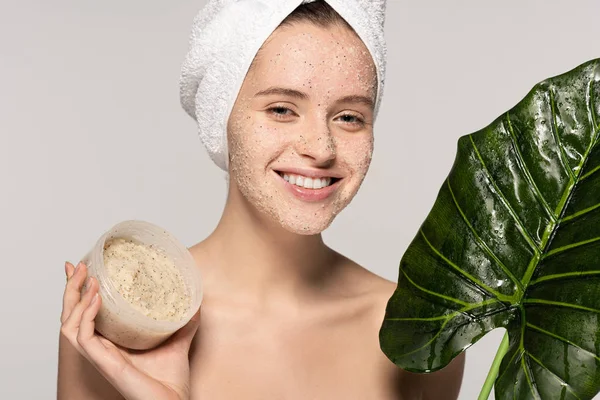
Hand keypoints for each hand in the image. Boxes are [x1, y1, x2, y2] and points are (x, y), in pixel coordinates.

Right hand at [60, 261, 200, 399]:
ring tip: (90, 278)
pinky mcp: (104, 363)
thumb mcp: (178, 340)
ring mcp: (100, 356)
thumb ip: (184, 321)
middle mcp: (102, 348)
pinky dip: (87, 316)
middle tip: (78, 265)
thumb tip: (195, 300)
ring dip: (75, 299)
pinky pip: (84, 337)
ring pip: (69, 325)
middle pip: (71, 315)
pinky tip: (97, 299)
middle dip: (72, 288)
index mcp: (113, 342)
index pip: (86, 313)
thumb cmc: (171, 379)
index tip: (85, 267)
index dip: (81, 291)